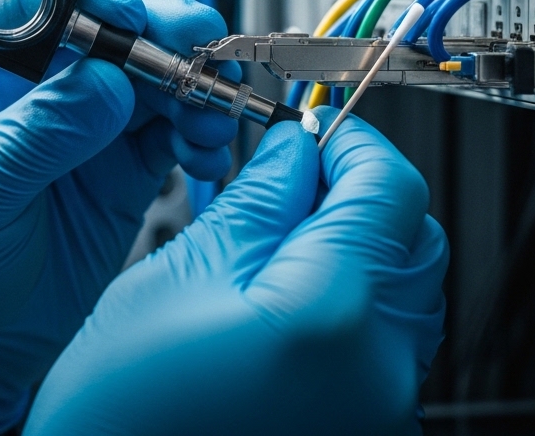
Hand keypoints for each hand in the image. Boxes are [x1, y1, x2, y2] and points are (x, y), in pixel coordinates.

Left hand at [0, 0, 240, 434]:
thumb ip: (38, 134)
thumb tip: (107, 83)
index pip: (45, 4)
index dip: (95, 2)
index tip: (132, 22)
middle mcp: (43, 83)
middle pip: (117, 30)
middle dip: (166, 37)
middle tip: (201, 55)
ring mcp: (90, 123)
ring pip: (158, 75)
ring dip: (195, 86)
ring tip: (210, 116)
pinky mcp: (126, 166)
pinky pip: (177, 130)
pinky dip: (202, 132)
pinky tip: (206, 149)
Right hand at [23, 109, 448, 435]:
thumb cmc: (121, 409)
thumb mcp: (179, 272)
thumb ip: (258, 199)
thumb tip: (295, 146)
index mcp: (331, 310)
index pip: (391, 188)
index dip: (354, 143)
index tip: (315, 129)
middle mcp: (378, 368)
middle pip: (414, 239)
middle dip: (359, 196)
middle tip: (292, 183)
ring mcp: (381, 409)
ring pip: (407, 293)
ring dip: (359, 251)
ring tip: (278, 249)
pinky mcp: (366, 429)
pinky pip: (386, 348)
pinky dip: (353, 310)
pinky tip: (284, 307)